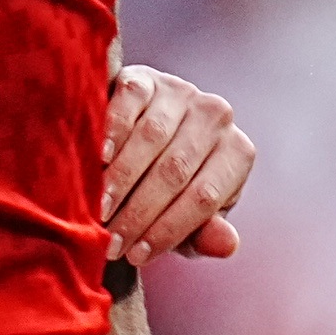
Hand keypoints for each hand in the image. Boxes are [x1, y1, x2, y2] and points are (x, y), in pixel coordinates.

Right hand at [100, 63, 255, 264]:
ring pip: (152, 139)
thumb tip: (226, 245)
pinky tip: (99, 160)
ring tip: (100, 211)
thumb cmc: (171, 190)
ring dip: (122, 179)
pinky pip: (130, 104)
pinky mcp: (147, 78)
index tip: (134, 256)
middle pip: (176, 171)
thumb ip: (205, 234)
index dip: (167, 230)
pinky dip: (113, 132)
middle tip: (109, 242)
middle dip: (139, 212)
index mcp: (237, 153)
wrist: (141, 138)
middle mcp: (217, 117)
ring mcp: (182, 92)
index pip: (204, 198)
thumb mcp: (190, 219)